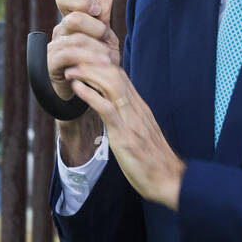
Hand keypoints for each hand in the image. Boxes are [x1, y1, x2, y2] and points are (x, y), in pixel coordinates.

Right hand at [47, 0, 120, 102]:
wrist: (85, 92)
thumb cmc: (94, 63)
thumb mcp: (104, 40)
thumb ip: (103, 19)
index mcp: (70, 22)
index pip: (64, 0)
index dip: (80, 0)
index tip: (97, 10)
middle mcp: (60, 32)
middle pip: (73, 18)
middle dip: (95, 27)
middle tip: (106, 37)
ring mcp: (53, 47)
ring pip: (75, 39)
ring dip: (97, 48)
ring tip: (110, 58)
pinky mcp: (51, 64)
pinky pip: (68, 56)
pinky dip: (88, 59)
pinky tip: (100, 65)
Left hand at [63, 61, 185, 210]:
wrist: (170, 180)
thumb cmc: (154, 160)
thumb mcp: (140, 132)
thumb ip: (129, 118)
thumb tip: (112, 110)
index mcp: (139, 106)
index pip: (120, 75)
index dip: (100, 64)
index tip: (82, 62)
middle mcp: (136, 108)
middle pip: (115, 73)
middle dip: (91, 63)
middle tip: (72, 60)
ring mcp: (131, 120)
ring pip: (111, 84)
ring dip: (88, 73)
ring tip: (71, 70)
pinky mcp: (125, 135)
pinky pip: (106, 108)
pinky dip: (89, 94)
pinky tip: (77, 88)